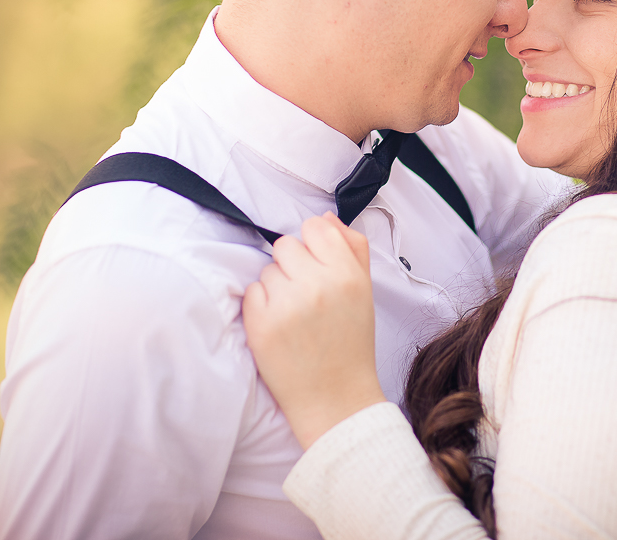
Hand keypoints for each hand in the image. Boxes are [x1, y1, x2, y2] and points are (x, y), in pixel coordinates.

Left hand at [242, 213, 385, 448]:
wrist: (336, 398)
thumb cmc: (350, 343)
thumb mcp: (365, 292)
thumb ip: (352, 248)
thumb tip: (324, 218)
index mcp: (347, 274)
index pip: (315, 227)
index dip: (313, 245)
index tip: (317, 266)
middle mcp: (317, 285)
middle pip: (286, 245)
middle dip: (293, 266)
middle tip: (306, 296)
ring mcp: (286, 305)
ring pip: (267, 270)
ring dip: (277, 287)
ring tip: (295, 315)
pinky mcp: (260, 325)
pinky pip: (251, 292)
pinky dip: (261, 307)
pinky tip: (280, 326)